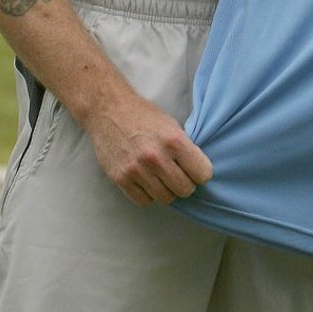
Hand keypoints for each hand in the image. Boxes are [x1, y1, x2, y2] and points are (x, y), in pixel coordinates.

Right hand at [84, 92, 212, 206]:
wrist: (110, 110)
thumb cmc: (144, 116)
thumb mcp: (172, 125)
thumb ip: (184, 148)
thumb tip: (197, 170)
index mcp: (175, 141)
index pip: (202, 173)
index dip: (201, 173)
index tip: (196, 170)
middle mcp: (157, 158)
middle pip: (185, 190)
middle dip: (186, 184)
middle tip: (180, 175)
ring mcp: (137, 170)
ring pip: (165, 198)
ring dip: (167, 190)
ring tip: (162, 177)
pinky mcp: (120, 179)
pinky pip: (144, 201)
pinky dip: (148, 194)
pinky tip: (147, 180)